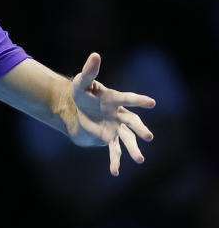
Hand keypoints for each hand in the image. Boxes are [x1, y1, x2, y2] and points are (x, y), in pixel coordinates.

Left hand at [69, 52, 155, 175]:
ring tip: (140, 160)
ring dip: (133, 149)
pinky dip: (115, 160)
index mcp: (114, 99)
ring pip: (127, 139)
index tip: (152, 103)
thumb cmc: (82, 93)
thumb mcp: (81, 82)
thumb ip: (89, 71)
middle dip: (140, 129)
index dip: (138, 101)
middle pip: (133, 122)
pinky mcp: (108, 137)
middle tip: (149, 137)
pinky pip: (113, 150)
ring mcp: (115, 127)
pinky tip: (115, 171)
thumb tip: (95, 55)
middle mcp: (119, 114)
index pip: (127, 99)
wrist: (77, 109)